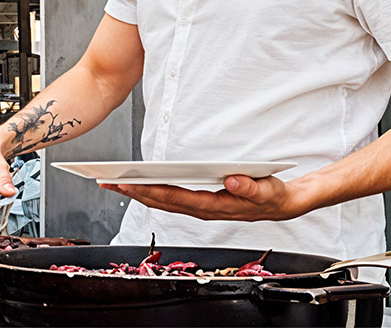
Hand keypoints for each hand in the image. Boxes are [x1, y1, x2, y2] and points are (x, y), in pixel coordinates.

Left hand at [100, 174, 310, 221]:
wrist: (283, 204)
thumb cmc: (273, 195)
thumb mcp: (267, 189)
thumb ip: (250, 187)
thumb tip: (232, 182)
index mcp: (215, 206)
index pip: (175, 198)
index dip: (150, 190)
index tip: (128, 183)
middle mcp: (203, 210)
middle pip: (162, 201)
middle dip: (133, 192)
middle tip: (107, 182)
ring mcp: (200, 208)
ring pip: (163, 202)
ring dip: (137, 193)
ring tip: (114, 183)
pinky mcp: (200, 204)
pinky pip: (170, 199)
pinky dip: (151, 192)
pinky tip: (138, 186)